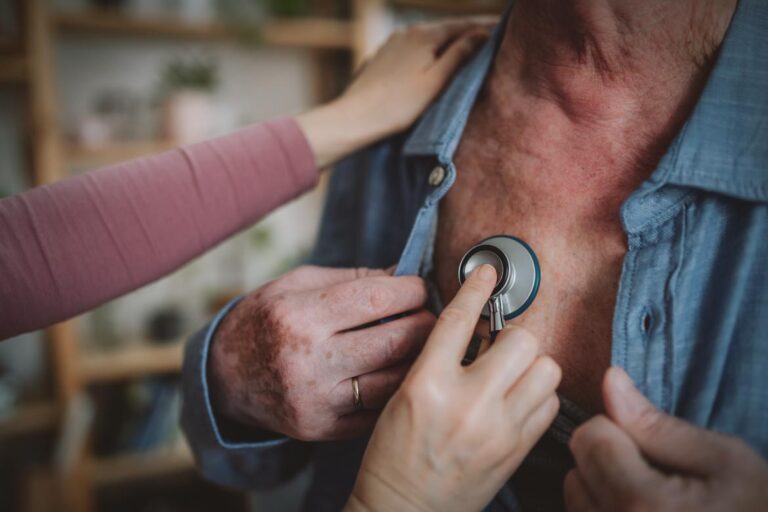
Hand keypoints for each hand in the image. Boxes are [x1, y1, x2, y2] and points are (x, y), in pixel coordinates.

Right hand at [209, 265, 435, 440]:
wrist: (225, 377)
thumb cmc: (266, 320)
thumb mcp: (297, 284)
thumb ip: (353, 278)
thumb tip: (406, 275)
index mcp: (298, 317)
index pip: (375, 299)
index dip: (409, 290)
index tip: (418, 287)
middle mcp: (307, 362)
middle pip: (393, 341)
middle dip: (424, 323)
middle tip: (429, 314)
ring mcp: (316, 401)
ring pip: (395, 380)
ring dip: (420, 358)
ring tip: (423, 342)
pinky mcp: (323, 429)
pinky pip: (379, 410)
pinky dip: (398, 388)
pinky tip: (401, 372)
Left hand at [297, 18, 492, 166]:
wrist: (354, 119)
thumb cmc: (398, 106)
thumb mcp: (436, 82)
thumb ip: (459, 56)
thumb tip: (481, 35)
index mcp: (424, 35)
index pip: (463, 25)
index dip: (484, 28)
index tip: (503, 32)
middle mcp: (406, 32)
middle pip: (444, 30)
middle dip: (466, 35)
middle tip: (488, 41)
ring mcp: (390, 44)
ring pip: (426, 40)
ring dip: (445, 45)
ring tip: (462, 53)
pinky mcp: (380, 59)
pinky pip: (410, 51)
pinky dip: (426, 53)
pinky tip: (429, 64)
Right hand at [347, 265, 561, 511]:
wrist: (404, 509)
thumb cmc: (394, 453)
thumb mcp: (403, 395)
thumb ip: (439, 360)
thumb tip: (476, 328)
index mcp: (427, 385)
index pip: (460, 319)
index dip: (477, 287)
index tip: (488, 272)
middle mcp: (468, 403)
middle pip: (521, 339)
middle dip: (510, 336)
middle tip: (496, 345)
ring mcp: (500, 429)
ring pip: (546, 368)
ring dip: (530, 364)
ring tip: (509, 373)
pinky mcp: (519, 449)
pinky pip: (550, 403)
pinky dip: (538, 394)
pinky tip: (517, 399)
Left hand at [566, 367, 767, 511]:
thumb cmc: (759, 510)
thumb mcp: (725, 461)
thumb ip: (657, 424)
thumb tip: (610, 380)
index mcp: (642, 504)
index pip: (589, 438)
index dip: (618, 429)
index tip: (652, 446)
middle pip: (577, 470)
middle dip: (608, 461)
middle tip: (658, 478)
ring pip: (576, 501)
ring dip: (604, 492)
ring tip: (654, 503)